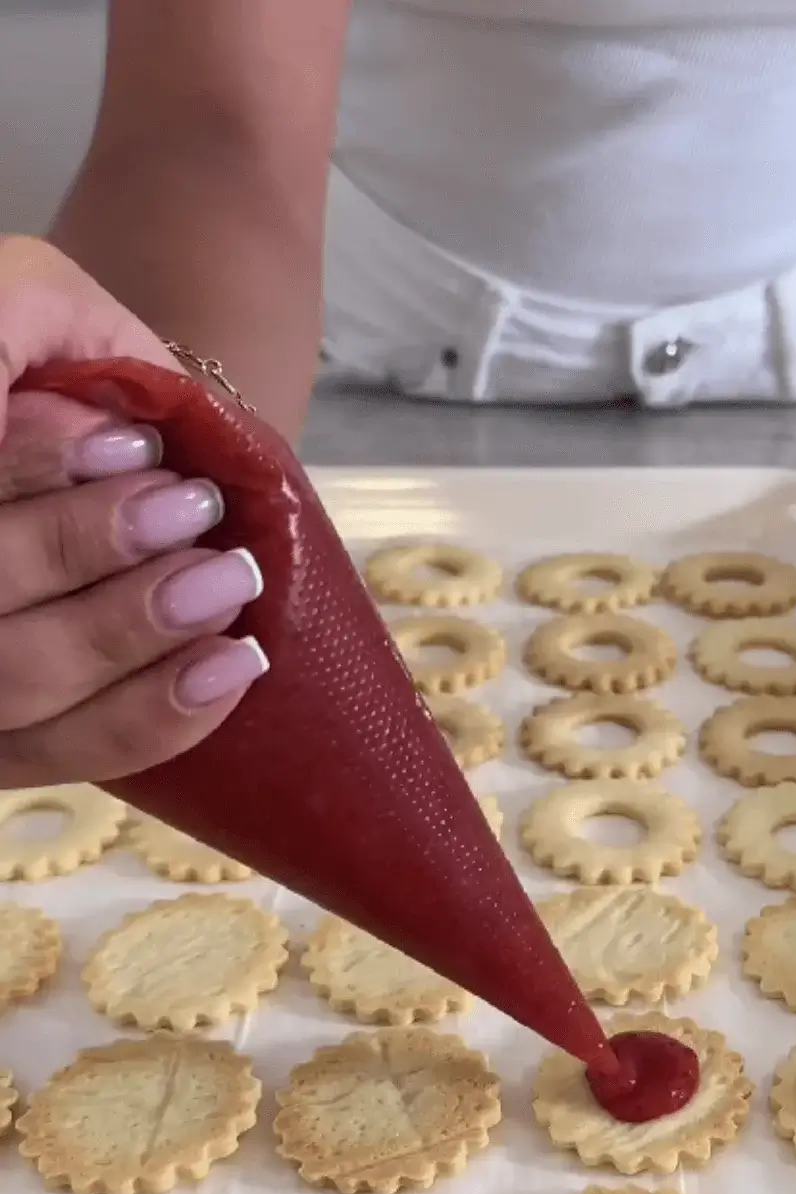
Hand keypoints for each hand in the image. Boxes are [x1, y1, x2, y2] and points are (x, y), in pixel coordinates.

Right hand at [0, 236, 267, 789]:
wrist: (134, 431)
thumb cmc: (74, 362)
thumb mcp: (33, 303)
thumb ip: (7, 330)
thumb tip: (44, 428)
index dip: (25, 474)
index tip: (127, 445)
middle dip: (78, 549)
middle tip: (191, 507)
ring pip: (16, 683)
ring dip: (128, 628)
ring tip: (225, 578)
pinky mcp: (16, 739)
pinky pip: (76, 750)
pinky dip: (158, 712)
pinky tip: (234, 662)